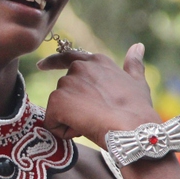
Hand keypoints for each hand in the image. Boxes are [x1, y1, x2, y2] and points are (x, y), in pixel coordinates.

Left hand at [37, 43, 160, 145]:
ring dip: (72, 120)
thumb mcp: (138, 83)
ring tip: (95, 123)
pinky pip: (52, 123)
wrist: (133, 128)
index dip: (53, 63)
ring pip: (59, 109)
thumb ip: (133, 64)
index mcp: (96, 61)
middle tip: (98, 117)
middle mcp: (78, 67)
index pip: (68, 57)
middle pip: (64, 92)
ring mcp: (66, 83)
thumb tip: (138, 46)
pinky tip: (84, 130)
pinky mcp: (57, 100)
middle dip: (76, 108)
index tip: (41, 66)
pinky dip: (65, 132)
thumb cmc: (138, 109)